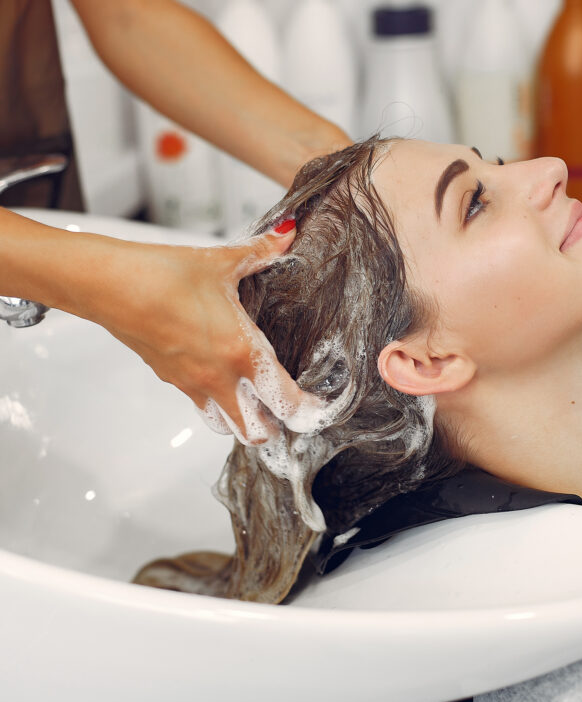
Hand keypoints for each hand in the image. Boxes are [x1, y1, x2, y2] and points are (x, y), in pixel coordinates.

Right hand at [93, 220, 312, 444]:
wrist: (108, 285)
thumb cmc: (162, 275)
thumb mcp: (221, 263)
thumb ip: (262, 252)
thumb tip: (288, 234)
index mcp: (242, 353)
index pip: (286, 401)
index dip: (308, 410)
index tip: (318, 406)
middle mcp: (220, 379)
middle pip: (257, 432)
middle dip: (278, 426)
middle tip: (289, 409)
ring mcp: (194, 385)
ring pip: (228, 427)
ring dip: (247, 422)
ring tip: (259, 402)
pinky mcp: (173, 381)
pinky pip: (203, 408)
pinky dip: (220, 406)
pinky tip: (224, 381)